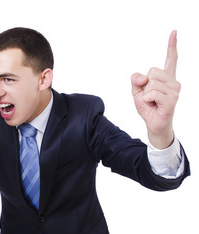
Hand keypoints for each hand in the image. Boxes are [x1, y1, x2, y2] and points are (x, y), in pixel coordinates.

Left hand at [131, 30, 180, 148]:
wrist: (153, 124)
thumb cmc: (148, 106)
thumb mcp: (137, 91)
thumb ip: (136, 80)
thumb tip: (143, 76)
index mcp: (166, 78)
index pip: (170, 59)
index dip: (171, 46)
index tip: (174, 32)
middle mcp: (173, 82)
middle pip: (152, 71)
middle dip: (145, 84)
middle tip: (149, 96)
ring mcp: (174, 90)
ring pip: (151, 83)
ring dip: (145, 94)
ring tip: (152, 102)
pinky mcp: (171, 100)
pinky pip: (151, 93)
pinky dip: (147, 99)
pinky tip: (153, 105)